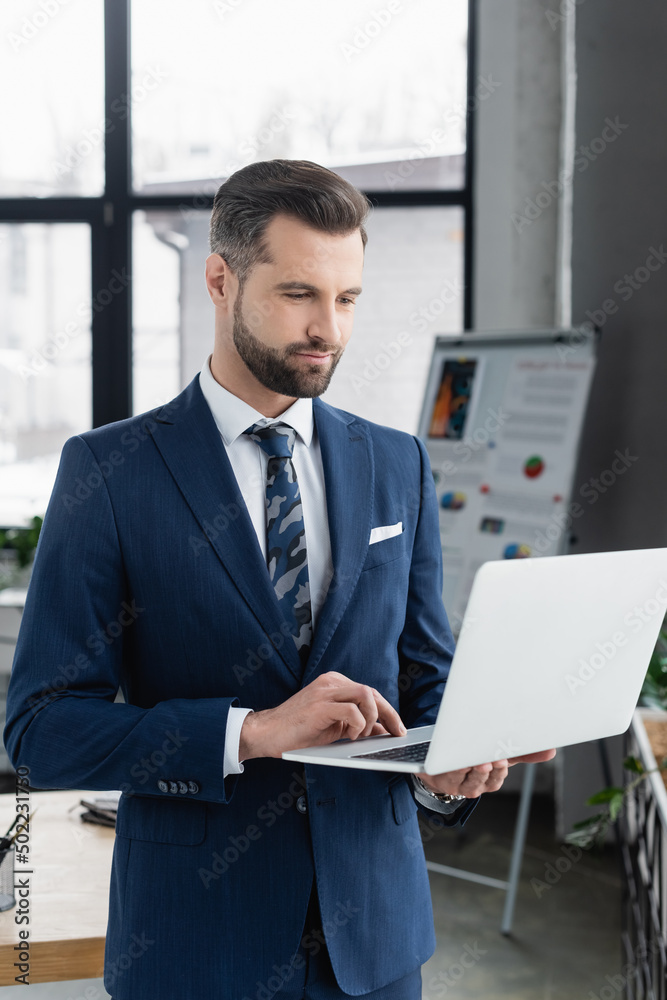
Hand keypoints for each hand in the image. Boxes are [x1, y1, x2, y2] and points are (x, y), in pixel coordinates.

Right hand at [239, 671, 406, 760]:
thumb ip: (355, 724)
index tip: (397, 727)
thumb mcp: (333, 727)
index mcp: (334, 684)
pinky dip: (358, 725)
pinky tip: (349, 735)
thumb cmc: (296, 731)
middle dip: (389, 714)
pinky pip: (352, 710)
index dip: (388, 710)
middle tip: (396, 733)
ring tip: (361, 734)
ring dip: (372, 718)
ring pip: (366, 695)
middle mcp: (331, 682)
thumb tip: (380, 730)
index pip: (370, 692)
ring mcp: (325, 692)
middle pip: (372, 692)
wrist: (266, 733)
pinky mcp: (320, 705)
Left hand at [417, 748, 556, 798]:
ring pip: (467, 778)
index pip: (498, 778)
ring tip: (477, 759)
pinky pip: (449, 771)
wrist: (440, 763)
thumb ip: (521, 753)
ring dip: (473, 769)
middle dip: (489, 770)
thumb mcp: (497, 755)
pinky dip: (454, 764)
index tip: (503, 760)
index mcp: (490, 782)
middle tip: (495, 759)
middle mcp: (475, 786)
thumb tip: (551, 751)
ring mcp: (458, 784)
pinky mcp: (442, 778)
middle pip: (484, 779)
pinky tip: (456, 756)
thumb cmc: (474, 758)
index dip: (500, 771)